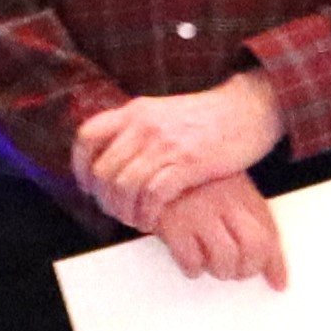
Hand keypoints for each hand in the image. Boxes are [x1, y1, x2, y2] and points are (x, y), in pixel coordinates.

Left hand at [73, 70, 283, 230]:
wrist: (248, 109)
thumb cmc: (209, 117)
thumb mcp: (165, 112)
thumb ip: (140, 128)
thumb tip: (119, 153)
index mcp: (136, 111)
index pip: (88, 136)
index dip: (81, 166)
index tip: (89, 186)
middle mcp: (144, 125)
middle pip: (103, 170)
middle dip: (105, 199)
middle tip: (117, 212)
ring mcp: (165, 144)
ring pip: (124, 186)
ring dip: (125, 211)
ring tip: (135, 220)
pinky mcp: (187, 163)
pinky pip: (152, 195)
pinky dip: (147, 214)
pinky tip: (152, 221)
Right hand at [148, 174, 287, 287]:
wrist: (151, 163)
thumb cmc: (192, 183)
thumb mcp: (230, 192)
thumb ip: (255, 226)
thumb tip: (278, 278)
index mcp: (242, 193)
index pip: (270, 235)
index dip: (274, 265)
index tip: (276, 281)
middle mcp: (225, 201)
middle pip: (254, 250)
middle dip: (247, 269)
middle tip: (235, 270)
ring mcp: (199, 211)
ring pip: (225, 260)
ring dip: (219, 271)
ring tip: (210, 263)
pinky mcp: (172, 222)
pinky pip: (191, 261)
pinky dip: (193, 268)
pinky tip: (189, 259)